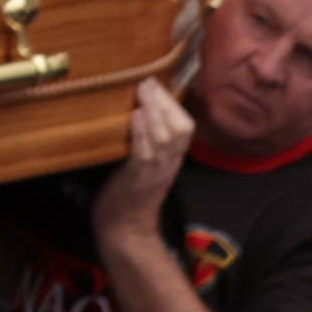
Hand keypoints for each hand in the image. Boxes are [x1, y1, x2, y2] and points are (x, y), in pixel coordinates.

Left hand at [102, 75, 190, 226]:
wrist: (125, 230)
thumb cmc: (129, 194)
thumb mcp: (143, 164)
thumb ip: (147, 142)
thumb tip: (138, 113)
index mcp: (173, 159)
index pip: (186, 127)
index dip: (174, 104)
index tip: (157, 83)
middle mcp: (170, 163)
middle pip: (182, 128)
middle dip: (166, 101)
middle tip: (148, 81)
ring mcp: (157, 171)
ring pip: (168, 137)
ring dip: (155, 111)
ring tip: (142, 92)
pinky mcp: (139, 178)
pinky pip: (146, 153)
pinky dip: (142, 132)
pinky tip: (135, 116)